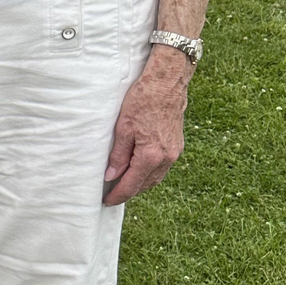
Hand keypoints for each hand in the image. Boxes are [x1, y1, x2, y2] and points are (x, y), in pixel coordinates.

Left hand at [102, 47, 191, 204]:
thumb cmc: (143, 100)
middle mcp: (166, 158)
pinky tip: (140, 169)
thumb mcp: (123, 128)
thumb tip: (111, 176)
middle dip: (129, 191)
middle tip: (113, 195)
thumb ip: (118, 155)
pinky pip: (163, 167)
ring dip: (140, 183)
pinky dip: (150, 172)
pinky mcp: (177, 145)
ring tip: (124, 184)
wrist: (167, 83)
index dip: (118, 195)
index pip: (132, 184)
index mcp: (151, 156)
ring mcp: (174, 152)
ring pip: (155, 177)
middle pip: (145, 185)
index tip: (107, 201)